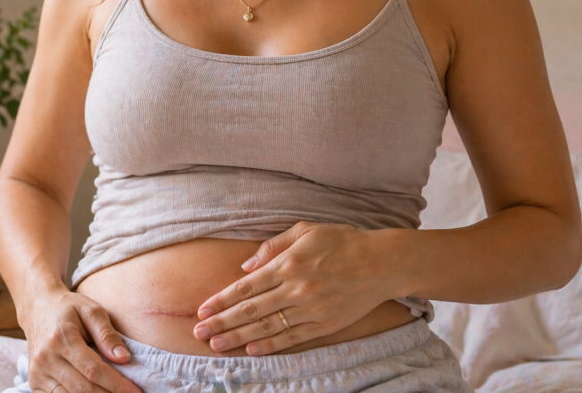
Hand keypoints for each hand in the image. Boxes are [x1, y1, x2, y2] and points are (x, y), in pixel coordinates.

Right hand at [23, 285, 140, 392]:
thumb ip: (107, 334)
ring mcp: (37, 373)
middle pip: (83, 389)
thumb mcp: (91, 310)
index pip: (94, 370)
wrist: (38, 308)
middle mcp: (45, 359)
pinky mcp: (34, 382)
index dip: (117, 384)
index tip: (136, 392)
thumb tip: (124, 358)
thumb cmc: (69, 308)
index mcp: (61, 338)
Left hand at [192, 222, 406, 355]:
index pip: (246, 286)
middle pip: (251, 309)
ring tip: (217, 345)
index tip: (202, 310)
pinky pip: (293, 337)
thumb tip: (246, 266)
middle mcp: (297, 288)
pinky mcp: (326, 324)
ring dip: (239, 338)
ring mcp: (311, 309)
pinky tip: (252, 350)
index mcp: (289, 263)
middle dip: (222, 322)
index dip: (222, 300)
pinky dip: (271, 345)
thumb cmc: (343, 241)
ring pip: (268, 327)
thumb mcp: (306, 231)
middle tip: (198, 334)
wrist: (382, 263)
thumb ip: (273, 247)